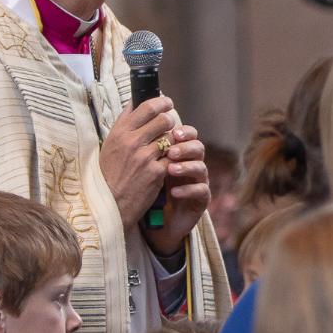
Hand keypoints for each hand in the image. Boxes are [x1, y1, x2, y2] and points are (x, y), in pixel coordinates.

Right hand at [99, 97, 177, 233]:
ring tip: (169, 144)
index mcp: (119, 132)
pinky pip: (173, 156)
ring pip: (171, 137)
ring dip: (173, 140)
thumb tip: (135, 102)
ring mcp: (145, 156)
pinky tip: (171, 160)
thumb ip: (123, 125)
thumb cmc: (108, 174)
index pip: (145, 107)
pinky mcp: (156, 172)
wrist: (109, 204)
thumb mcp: (109, 145)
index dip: (160, 102)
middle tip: (171, 124)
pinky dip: (174, 157)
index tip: (166, 102)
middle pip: (163, 119)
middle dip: (170, 120)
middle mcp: (131, 141)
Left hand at [142, 124, 208, 258]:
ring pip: (201, 167)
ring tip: (170, 169)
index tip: (171, 129)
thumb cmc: (146, 189)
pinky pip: (201, 191)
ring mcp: (198, 181)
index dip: (182, 130)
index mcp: (179, 153)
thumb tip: (130, 110)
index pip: (187, 134)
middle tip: (172, 150)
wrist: (153, 221)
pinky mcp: (200, 200)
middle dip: (185, 146)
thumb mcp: (141, 164)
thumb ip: (141, 141)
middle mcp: (191, 164)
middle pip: (198, 147)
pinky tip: (173, 192)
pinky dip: (187, 190)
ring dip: (186, 166)